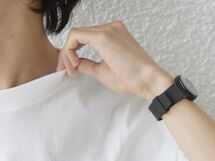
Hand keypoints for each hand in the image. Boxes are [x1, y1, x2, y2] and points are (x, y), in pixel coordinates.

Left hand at [57, 20, 174, 101]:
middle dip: (67, 54)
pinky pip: (76, 36)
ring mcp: (107, 29)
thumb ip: (87, 64)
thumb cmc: (131, 79)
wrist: (147, 80)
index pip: (84, 38)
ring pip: (75, 34)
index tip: (70, 71)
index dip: (71, 54)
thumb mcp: (102, 71)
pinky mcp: (103, 36)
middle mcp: (110, 27)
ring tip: (72, 71)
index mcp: (112, 34)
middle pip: (78, 35)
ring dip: (67, 53)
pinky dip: (69, 51)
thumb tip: (73, 64)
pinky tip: (74, 65)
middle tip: (67, 72)